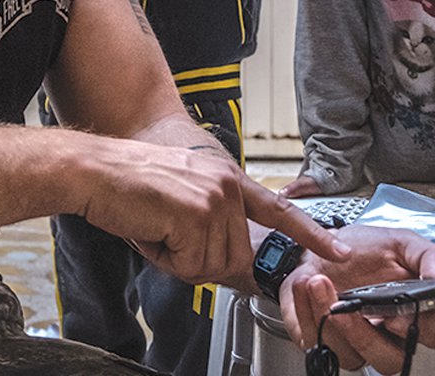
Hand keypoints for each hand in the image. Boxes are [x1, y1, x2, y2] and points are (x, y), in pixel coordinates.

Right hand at [77, 137, 347, 286]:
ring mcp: (216, 199)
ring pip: (210, 265)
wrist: (96, 168)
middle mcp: (229, 186)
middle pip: (234, 256)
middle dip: (197, 260)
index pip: (279, 208)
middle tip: (165, 234)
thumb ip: (213, 225)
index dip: (311, 232)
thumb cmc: (130, 184)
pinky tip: (149, 228)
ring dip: (177, 259)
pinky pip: (188, 265)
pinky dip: (163, 258)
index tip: (338, 250)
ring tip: (155, 226)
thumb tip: (229, 265)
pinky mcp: (197, 213)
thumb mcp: (183, 199)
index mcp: (229, 179)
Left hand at [280, 225, 434, 374]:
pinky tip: (305, 287)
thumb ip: (428, 255)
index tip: (396, 313)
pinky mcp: (325, 342)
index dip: (420, 330)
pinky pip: (317, 344)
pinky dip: (307, 313)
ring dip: (329, 319)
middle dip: (364, 334)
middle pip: (391, 360)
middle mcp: (388, 334)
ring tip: (318, 281)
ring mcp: (357, 343)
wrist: (322, 246)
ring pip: (351, 356)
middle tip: (348, 306)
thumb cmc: (363, 249)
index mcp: (414, 310)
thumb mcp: (400, 241)